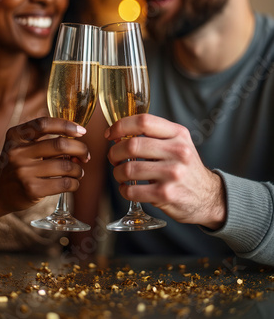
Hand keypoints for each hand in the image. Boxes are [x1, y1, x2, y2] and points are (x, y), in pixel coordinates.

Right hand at [0, 117, 89, 217]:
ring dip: (78, 169)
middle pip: (59, 144)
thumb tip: (78, 140)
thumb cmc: (18, 165)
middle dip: (80, 149)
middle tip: (85, 155)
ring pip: (65, 166)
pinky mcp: (31, 190)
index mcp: (16, 135)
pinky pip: (63, 183)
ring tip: (79, 171)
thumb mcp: (22, 146)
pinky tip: (73, 182)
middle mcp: (17, 152)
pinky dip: (74, 183)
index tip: (81, 131)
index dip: (66, 125)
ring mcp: (23, 171)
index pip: (44, 124)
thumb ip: (44, 139)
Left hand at [106, 114, 225, 229]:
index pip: (144, 121)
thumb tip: (118, 135)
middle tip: (113, 158)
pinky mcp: (166, 194)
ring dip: (117, 173)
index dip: (121, 126)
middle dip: (115, 152)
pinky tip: (128, 189)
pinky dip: (124, 190)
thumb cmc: (185, 168)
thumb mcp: (178, 143)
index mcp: (178, 134)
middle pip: (132, 145)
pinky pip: (132, 190)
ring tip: (120, 174)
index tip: (110, 134)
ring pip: (128, 169)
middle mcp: (178, 151)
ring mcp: (172, 173)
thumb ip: (154, 135)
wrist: (208, 197)